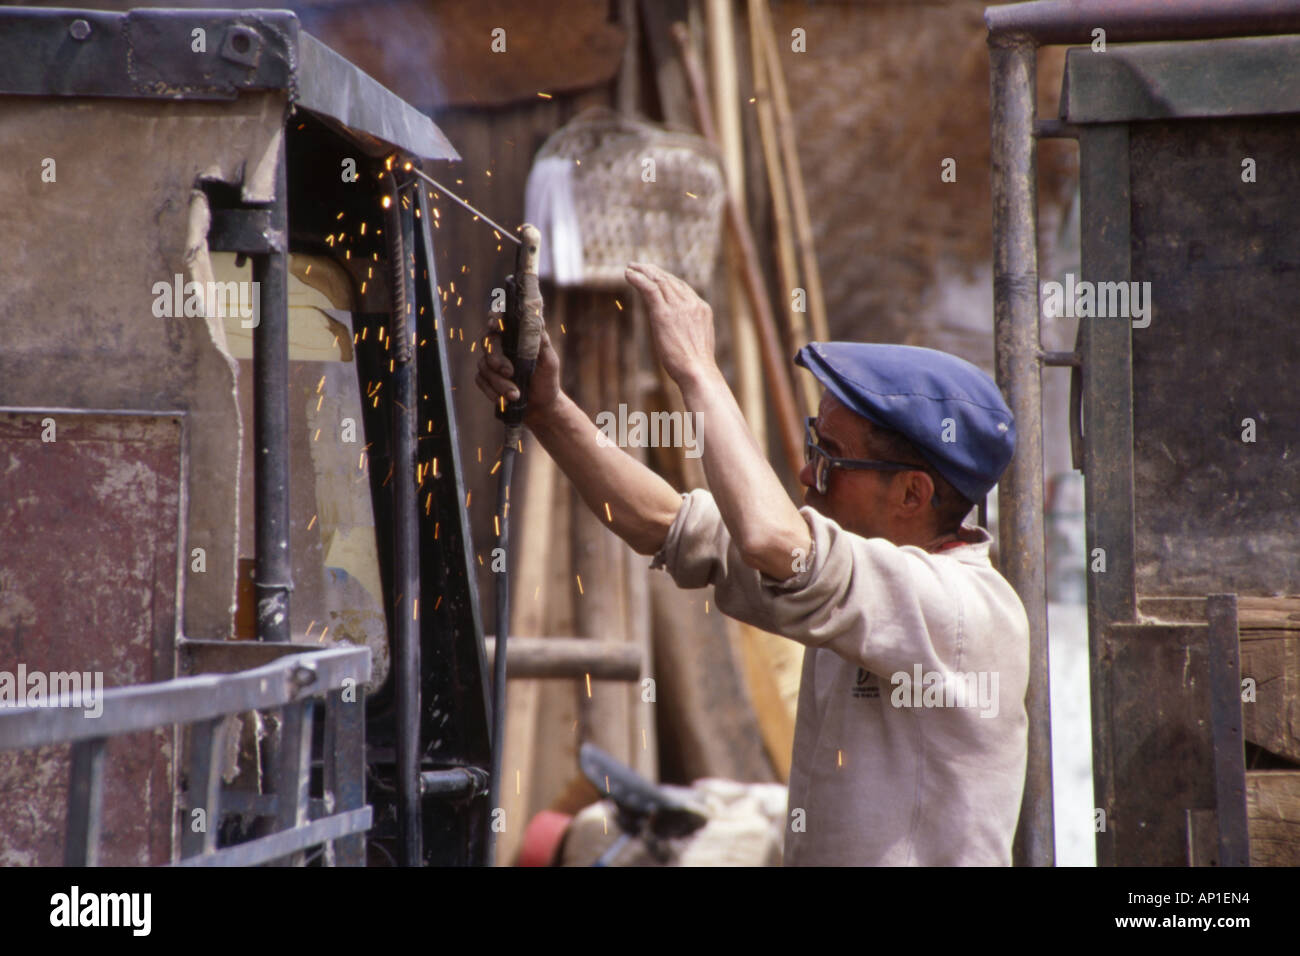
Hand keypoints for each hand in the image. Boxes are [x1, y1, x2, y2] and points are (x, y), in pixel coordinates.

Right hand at [475, 316, 562, 426]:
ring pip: (484, 365)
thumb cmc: (547, 380)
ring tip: (516, 395)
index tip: (494, 324)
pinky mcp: (486, 378)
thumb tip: (537, 321)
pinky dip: (492, 392)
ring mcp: (491, 362)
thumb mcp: (549, 362)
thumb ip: (542, 342)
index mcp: (517, 337)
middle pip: (488, 342)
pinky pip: (481, 381)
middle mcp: (502, 346)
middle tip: (510, 372)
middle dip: (497, 359)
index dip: (495, 318)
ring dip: (499, 383)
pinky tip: (506, 400)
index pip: (502, 320)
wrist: (541, 407)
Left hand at [625, 262, 716, 383]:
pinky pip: (649, 289)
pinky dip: (638, 279)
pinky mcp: (664, 313)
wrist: (698, 371)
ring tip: (631, 268)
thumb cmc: (696, 367)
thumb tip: (678, 335)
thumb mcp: (696, 343)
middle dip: (654, 272)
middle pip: (670, 281)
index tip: (656, 277)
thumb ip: (688, 331)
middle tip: (640, 266)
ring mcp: (679, 307)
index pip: (683, 288)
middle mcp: (692, 303)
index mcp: (702, 309)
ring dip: (644, 272)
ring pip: (659, 281)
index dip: (667, 280)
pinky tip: (628, 275)